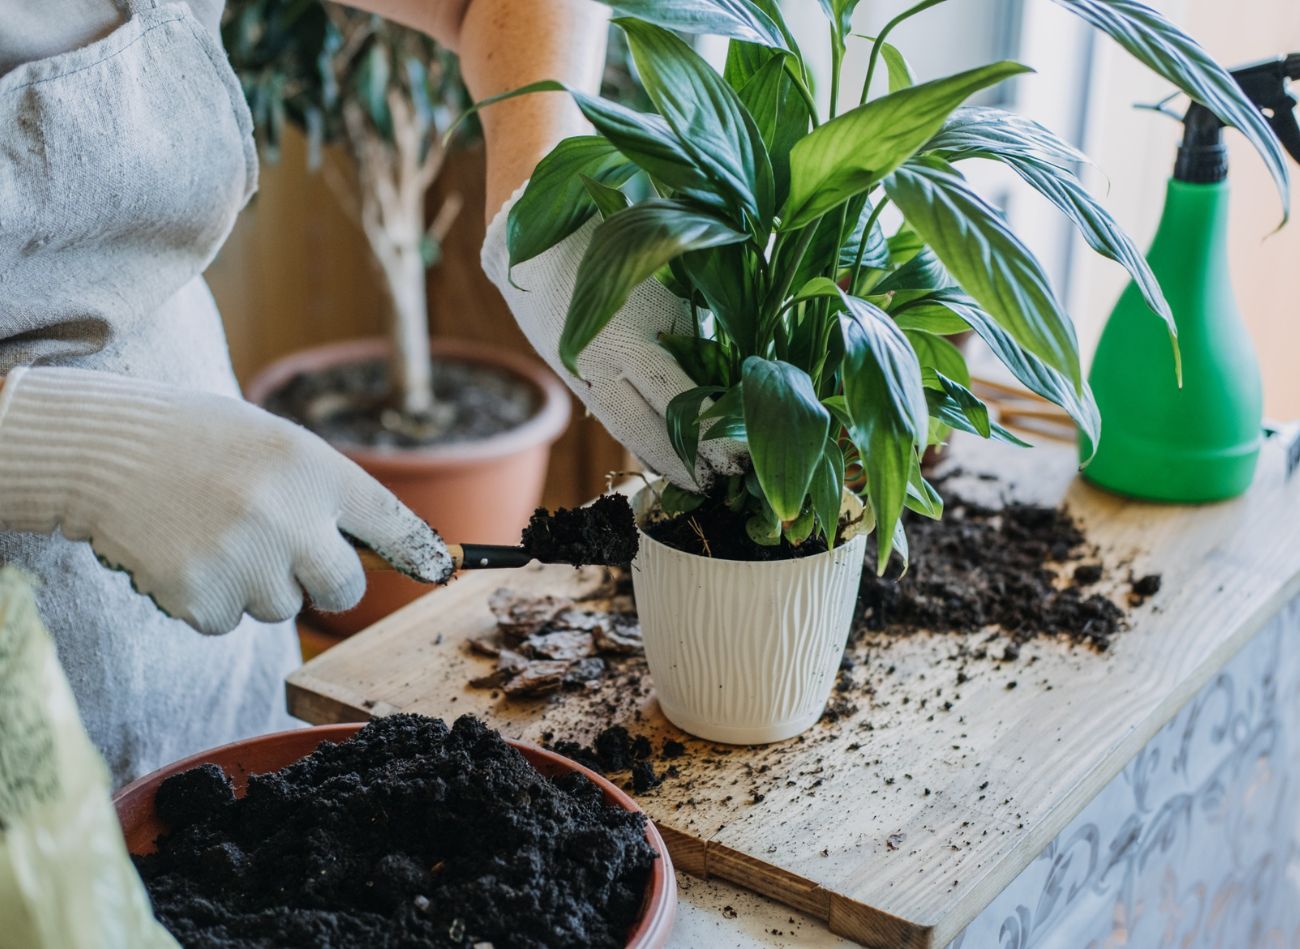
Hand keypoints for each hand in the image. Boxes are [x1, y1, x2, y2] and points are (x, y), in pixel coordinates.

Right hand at [0, 368, 452, 634]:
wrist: (101, 450)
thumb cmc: (198, 442)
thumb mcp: (276, 444)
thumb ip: (327, 493)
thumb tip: (382, 553)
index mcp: (314, 468)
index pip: (391, 522)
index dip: (421, 552)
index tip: (440, 569)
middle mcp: (290, 516)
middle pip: (343, 588)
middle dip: (322, 580)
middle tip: (280, 549)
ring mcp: (246, 561)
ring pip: (280, 607)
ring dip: (255, 585)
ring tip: (213, 533)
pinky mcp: (201, 597)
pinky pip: (227, 621)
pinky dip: (208, 599)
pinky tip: (183, 553)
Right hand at [482, 202, 746, 489]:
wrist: (536, 241)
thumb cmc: (615, 245)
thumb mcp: (663, 282)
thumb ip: (691, 330)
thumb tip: (732, 373)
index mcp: (630, 336)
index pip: (678, 400)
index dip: (709, 435)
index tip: (739, 456)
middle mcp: (603, 365)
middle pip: (650, 431)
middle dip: (687, 462)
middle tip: (722, 483)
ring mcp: (583, 375)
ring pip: (627, 431)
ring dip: (661, 458)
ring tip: (694, 479)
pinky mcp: (573, 377)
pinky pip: (610, 417)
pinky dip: (637, 438)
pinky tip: (662, 453)